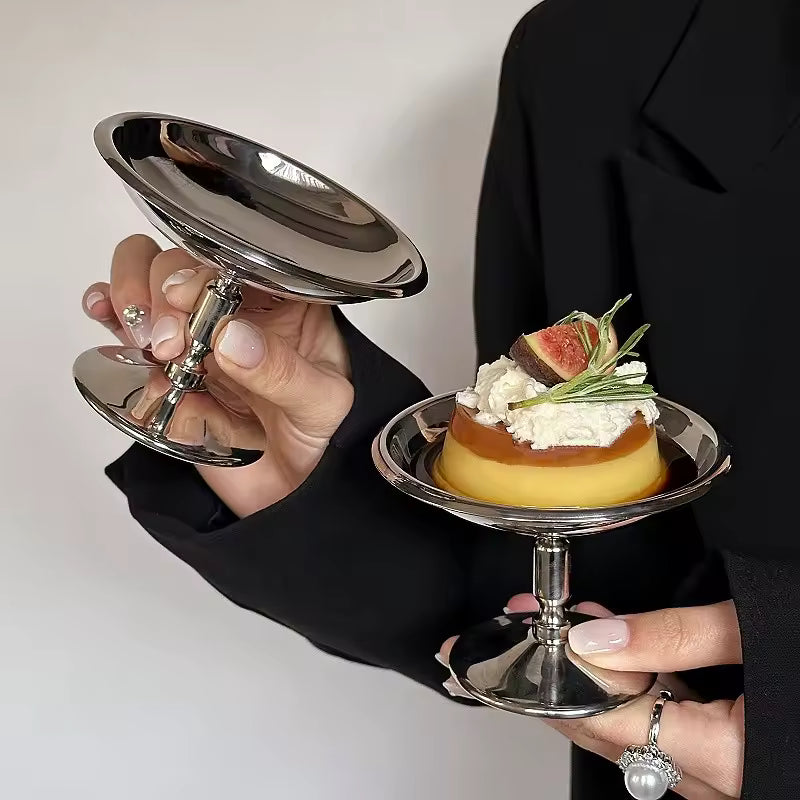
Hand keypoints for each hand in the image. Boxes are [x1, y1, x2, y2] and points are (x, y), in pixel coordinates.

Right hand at [82, 235, 353, 517]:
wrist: (296, 491)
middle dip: (161, 293)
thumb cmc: (324, 438)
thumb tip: (233, 337)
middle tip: (167, 341)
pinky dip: (109, 317)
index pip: (237, 262)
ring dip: (132, 301)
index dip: (204, 270)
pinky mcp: (168, 366)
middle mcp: (236, 310)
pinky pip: (128, 330)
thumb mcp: (323, 403)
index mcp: (286, 305)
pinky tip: (104, 316)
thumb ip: (283, 372)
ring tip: (147, 343)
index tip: (185, 299)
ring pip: (147, 281)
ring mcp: (197, 336)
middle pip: (181, 264)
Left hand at [438, 595, 743, 799]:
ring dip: (581, 673)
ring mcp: (708, 773)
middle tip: (507, 625)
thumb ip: (676, 635)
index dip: (539, 675)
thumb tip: (596, 635)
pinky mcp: (714, 756)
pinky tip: (606, 645)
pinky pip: (649, 723)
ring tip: (551, 626)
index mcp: (715, 751)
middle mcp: (704, 777)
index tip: (492, 646)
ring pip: (620, 724)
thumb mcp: (755, 631)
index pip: (598, 713)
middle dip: (545, 670)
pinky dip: (621, 684)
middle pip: (597, 724)